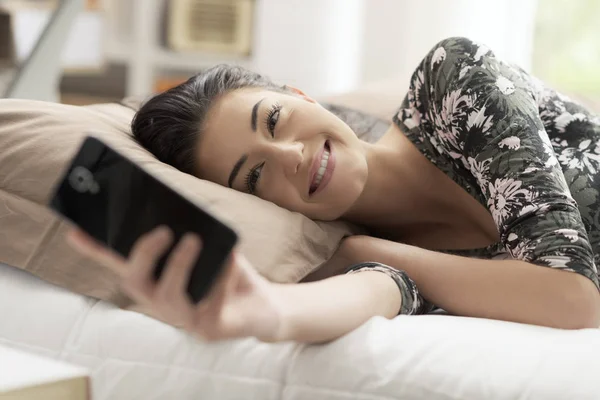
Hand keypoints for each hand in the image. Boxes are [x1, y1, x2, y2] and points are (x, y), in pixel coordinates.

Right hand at [66, 226, 284, 341]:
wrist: (264, 304)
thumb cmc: (229, 273)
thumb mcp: (212, 246)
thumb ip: (194, 231)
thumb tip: (179, 210)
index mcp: (159, 278)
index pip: (122, 264)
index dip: (97, 250)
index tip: (75, 230)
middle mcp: (163, 300)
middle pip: (134, 282)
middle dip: (143, 254)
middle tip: (162, 230)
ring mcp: (183, 317)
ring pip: (165, 296)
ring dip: (177, 265)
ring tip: (193, 240)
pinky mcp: (206, 329)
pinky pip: (206, 306)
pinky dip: (218, 279)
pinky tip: (229, 263)